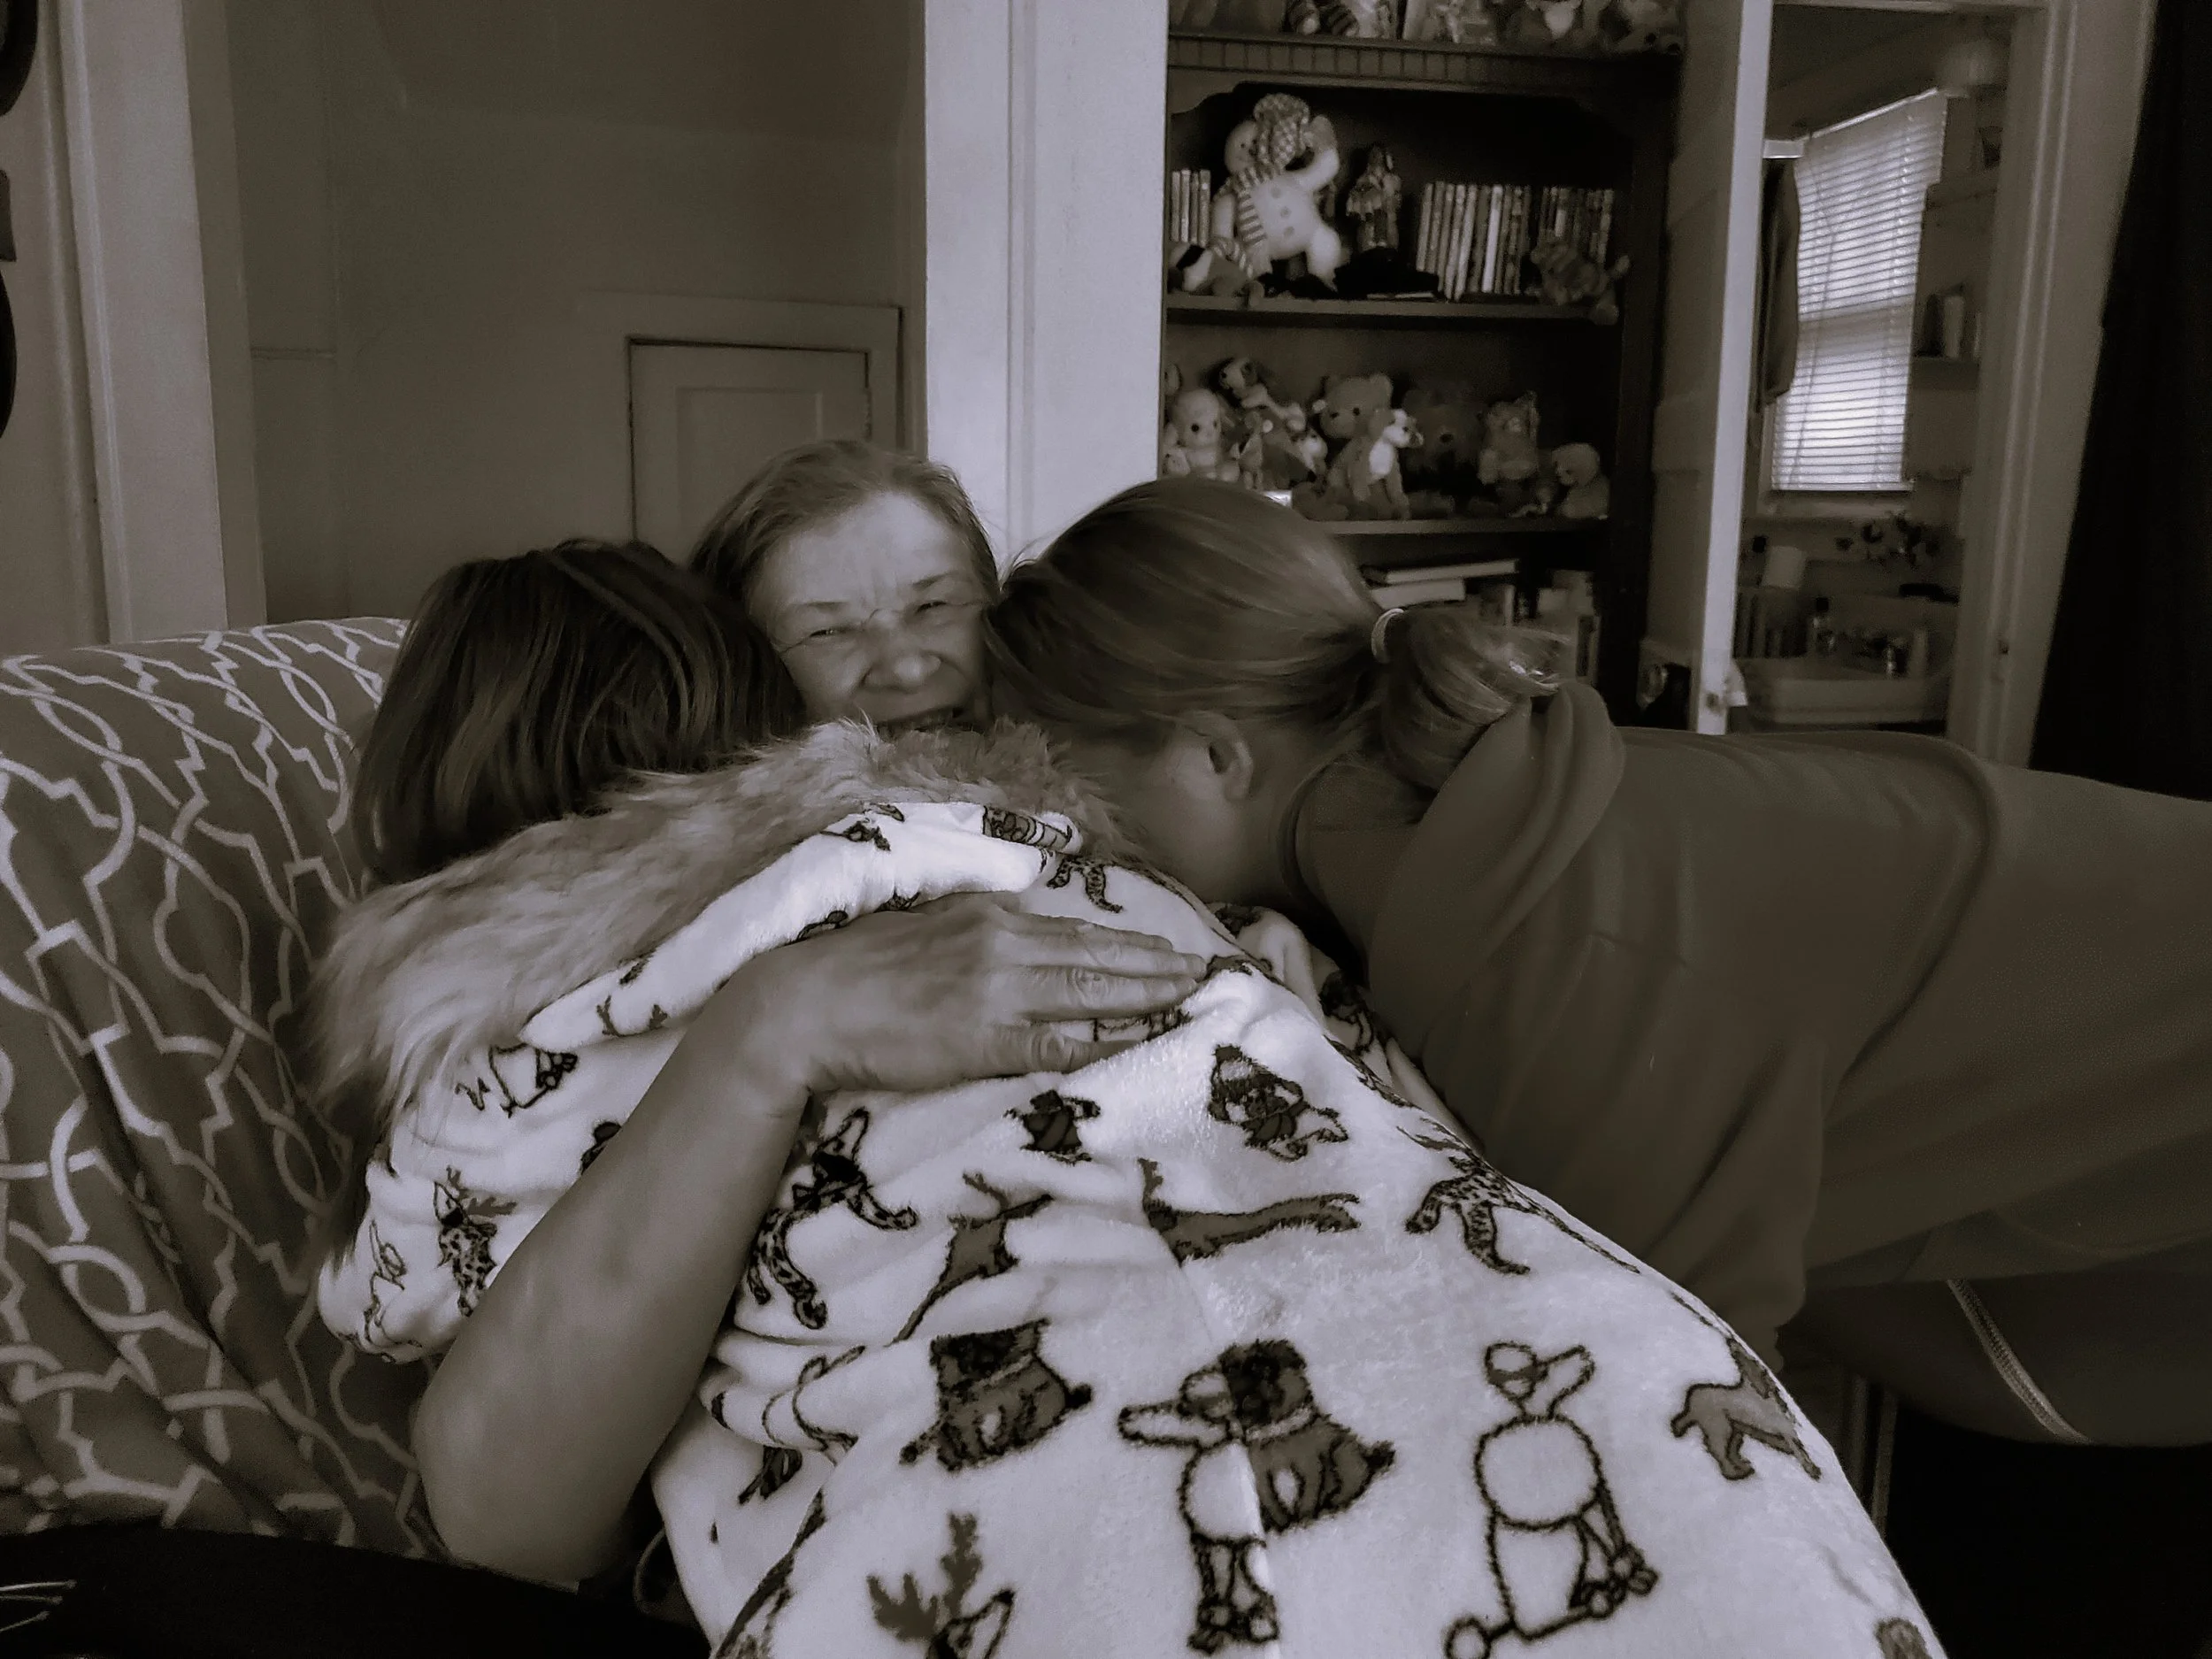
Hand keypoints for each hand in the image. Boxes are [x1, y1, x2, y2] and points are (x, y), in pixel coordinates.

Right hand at [714, 891, 1206, 1095]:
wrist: (806, 1003)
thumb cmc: (857, 969)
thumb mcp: (926, 926)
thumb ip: (975, 928)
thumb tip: (1012, 923)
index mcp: (989, 918)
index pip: (1077, 930)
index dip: (1130, 943)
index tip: (1171, 950)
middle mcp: (1003, 946)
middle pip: (1100, 956)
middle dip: (1161, 966)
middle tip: (1212, 973)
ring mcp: (997, 992)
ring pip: (1093, 991)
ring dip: (1150, 995)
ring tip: (1195, 1000)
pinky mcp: (985, 1038)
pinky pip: (1060, 1042)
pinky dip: (1105, 1040)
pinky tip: (1139, 1042)